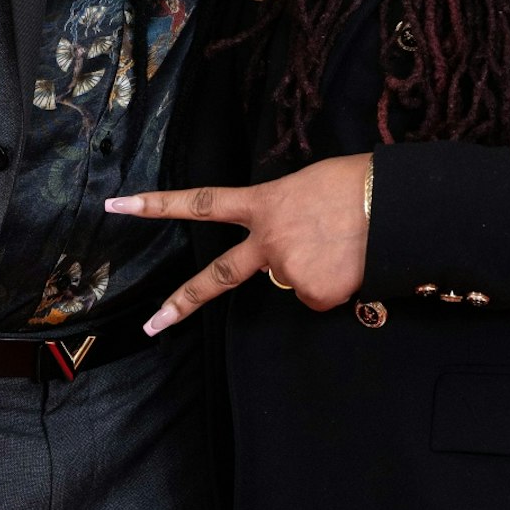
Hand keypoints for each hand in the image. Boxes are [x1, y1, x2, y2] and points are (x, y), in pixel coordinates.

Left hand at [105, 155, 370, 331]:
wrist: (391, 204)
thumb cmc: (356, 184)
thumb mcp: (308, 186)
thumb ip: (285, 214)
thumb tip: (293, 241)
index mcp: (263, 204)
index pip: (202, 202)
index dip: (158, 205)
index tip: (118, 206)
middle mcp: (266, 242)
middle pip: (217, 277)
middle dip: (181, 303)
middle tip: (152, 325)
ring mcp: (288, 271)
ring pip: (296, 284)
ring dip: (319, 271)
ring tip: (345, 246)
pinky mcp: (314, 294)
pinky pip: (322, 297)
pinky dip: (338, 287)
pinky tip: (352, 264)